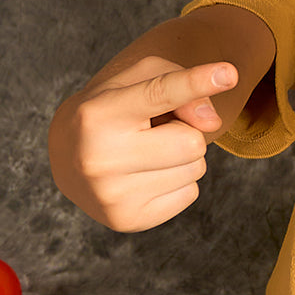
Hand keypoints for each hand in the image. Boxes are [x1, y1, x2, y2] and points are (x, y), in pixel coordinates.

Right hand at [49, 57, 238, 231]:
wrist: (65, 156)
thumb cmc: (114, 108)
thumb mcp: (140, 79)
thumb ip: (182, 85)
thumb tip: (211, 123)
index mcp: (100, 114)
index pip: (160, 93)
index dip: (196, 82)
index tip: (229, 73)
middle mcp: (101, 156)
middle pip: (192, 142)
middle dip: (186, 132)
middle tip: (155, 131)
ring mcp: (112, 195)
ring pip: (196, 168)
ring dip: (183, 158)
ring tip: (147, 152)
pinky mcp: (127, 220)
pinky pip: (190, 194)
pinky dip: (179, 182)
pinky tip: (147, 175)